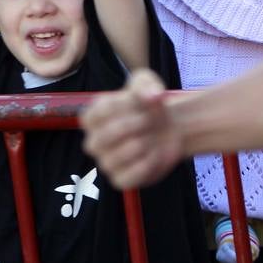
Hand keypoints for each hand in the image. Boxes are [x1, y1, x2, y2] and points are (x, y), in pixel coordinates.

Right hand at [81, 69, 183, 188]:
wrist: (169, 127)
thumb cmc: (149, 105)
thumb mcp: (146, 83)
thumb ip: (145, 84)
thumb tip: (151, 96)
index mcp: (92, 118)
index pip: (96, 114)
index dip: (122, 106)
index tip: (141, 101)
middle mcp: (94, 142)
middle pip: (103, 138)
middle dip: (132, 126)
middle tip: (149, 119)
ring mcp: (106, 163)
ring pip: (114, 159)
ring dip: (141, 144)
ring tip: (152, 135)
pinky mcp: (120, 180)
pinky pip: (128, 178)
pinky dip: (146, 164)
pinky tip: (155, 152)